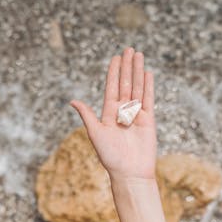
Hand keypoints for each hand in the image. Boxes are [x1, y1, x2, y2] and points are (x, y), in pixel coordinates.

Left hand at [70, 47, 156, 180]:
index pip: (112, 87)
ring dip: (137, 71)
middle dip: (127, 66)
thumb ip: (87, 115)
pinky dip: (148, 86)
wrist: (130, 173)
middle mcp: (123, 111)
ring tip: (138, 55)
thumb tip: (72, 101)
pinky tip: (147, 73)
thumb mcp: (96, 134)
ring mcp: (136, 115)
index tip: (115, 57)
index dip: (113, 72)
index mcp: (109, 113)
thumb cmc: (110, 157)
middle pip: (126, 83)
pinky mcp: (148, 120)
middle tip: (129, 49)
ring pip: (137, 88)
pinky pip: (148, 99)